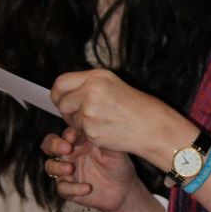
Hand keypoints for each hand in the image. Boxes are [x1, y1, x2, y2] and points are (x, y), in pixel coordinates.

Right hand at [42, 127, 137, 211]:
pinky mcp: (69, 189)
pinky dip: (73, 188)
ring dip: (57, 167)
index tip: (73, 136)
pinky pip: (63, 188)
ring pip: (50, 166)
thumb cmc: (118, 166)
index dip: (68, 133)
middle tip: (66, 148)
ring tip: (71, 168)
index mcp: (80, 141)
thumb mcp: (115, 151)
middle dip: (54, 145)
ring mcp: (67, 172)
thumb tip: (97, 126)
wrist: (123, 190)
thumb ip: (104, 139)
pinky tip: (87, 188)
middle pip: (50, 145)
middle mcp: (70, 155)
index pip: (67, 133)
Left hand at [51, 69, 186, 168]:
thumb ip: (88, 85)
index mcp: (96, 76)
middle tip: (80, 116)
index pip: (61, 82)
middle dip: (67, 112)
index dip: (58, 94)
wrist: (152, 126)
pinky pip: (81, 133)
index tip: (60, 100)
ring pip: (70, 119)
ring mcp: (89, 111)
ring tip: (101, 122)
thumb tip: (65, 92)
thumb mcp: (112, 85)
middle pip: (62, 102)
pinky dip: (90, 134)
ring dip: (80, 124)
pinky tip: (106, 131)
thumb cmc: (137, 107)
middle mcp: (90, 91)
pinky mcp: (91, 130)